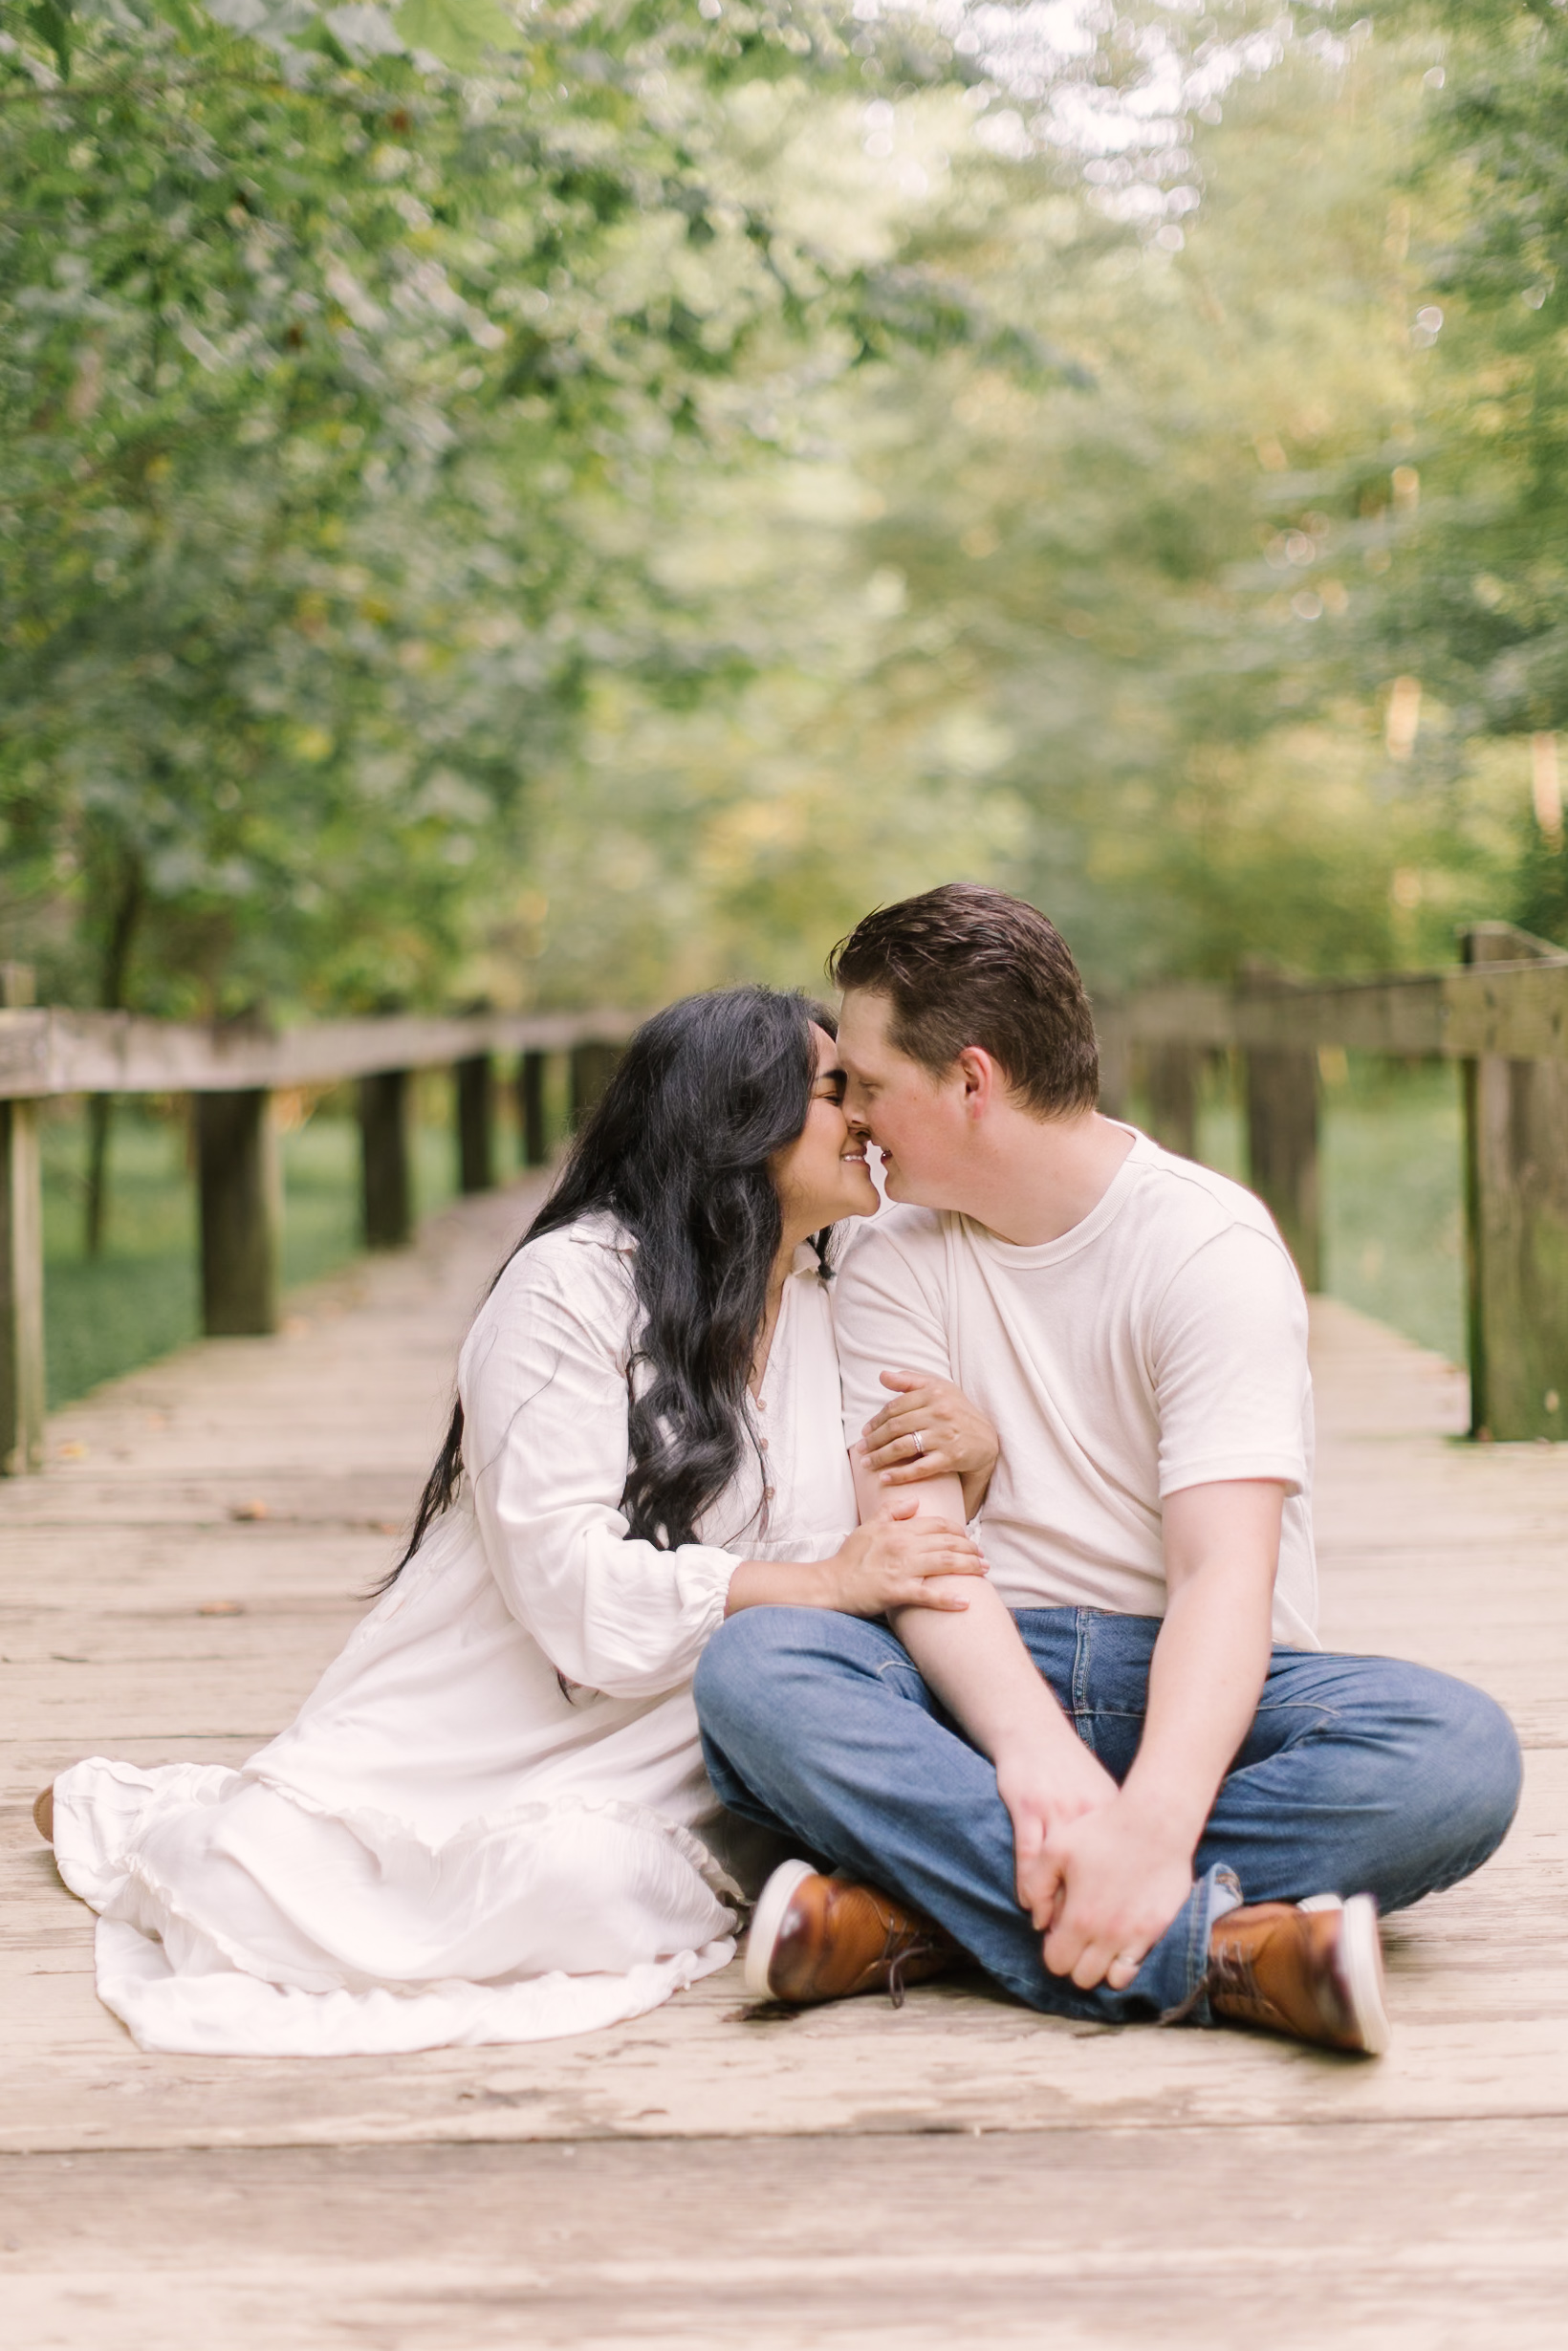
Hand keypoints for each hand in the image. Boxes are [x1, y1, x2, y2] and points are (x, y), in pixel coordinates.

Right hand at [821, 1500, 987, 1617]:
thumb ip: (891, 1511)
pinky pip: (929, 1595)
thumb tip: (915, 1500)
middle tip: (983, 1557)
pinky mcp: (898, 1591)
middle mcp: (903, 1545)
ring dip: (969, 1567)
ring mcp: (901, 1568)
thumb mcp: (868, 1527)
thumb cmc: (849, 1558)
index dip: (958, 1530)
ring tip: (984, 1571)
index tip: (968, 1538)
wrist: (831, 1584)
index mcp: (897, 1529)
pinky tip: (966, 1603)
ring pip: (945, 1563)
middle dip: (970, 1549)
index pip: (937, 1524)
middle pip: (947, 1543)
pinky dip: (949, 1600)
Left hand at [861, 1369, 999, 1515]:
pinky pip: (920, 1468)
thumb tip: (882, 1375)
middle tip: (861, 1449)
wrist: (988, 1439)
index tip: (865, 1432)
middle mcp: (939, 1413)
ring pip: (903, 1447)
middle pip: (895, 1427)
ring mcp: (945, 1436)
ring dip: (880, 1457)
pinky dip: (900, 1474)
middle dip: (874, 1440)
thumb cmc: (959, 1411)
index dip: (876, 1420)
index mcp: (934, 1393)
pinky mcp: (951, 1457)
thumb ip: (910, 1381)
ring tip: (867, 1464)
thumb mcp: (939, 1388)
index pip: (895, 1407)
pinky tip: (885, 1478)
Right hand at [996, 1735, 1118, 1921]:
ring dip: (1057, 1908)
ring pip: (1058, 1872)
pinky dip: (1030, 1886)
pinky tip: (1031, 1906)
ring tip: (1056, 1936)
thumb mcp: (1099, 1792)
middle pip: (1090, 1874)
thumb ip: (1111, 1827)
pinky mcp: (1027, 1809)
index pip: (1117, 1865)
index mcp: (1108, 1810)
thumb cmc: (1068, 1768)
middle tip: (1085, 1943)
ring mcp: (1055, 1811)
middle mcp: (1086, 1814)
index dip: (1115, 1901)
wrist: (1032, 1733)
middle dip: (1087, 1912)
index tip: (1113, 1930)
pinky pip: (1029, 1857)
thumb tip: (1128, 1870)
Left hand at [1030, 1791, 1195, 1993]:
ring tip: (1098, 1942)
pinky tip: (1120, 1940)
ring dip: (1100, 1967)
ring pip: (1111, 1981)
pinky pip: (1136, 1968)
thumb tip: (1037, 1921)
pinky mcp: (1156, 1931)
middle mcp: (1107, 1936)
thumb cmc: (1102, 1830)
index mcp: (1079, 1918)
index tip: (1058, 1932)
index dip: (1053, 1950)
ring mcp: (1135, 1937)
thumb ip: (1037, 1886)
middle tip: (1077, 1937)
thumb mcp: (1056, 1848)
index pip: (1056, 1963)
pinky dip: (1125, 1964)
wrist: (1155, 1822)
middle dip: (1074, 1962)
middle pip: (1082, 1978)